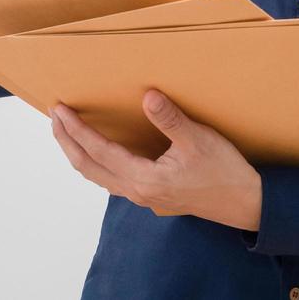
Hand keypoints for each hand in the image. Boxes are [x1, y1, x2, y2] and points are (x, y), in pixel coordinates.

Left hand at [50, 90, 261, 230]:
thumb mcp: (198, 140)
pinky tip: (101, 151)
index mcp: (144, 179)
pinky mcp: (152, 195)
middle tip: (54, 117)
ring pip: (99, 176)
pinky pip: (113, 179)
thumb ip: (170, 119)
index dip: (77, 130)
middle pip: (89, 168)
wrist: (244, 203)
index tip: (60, 110)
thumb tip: (147, 97)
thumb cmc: (223, 171)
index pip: (99, 151)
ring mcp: (143, 197)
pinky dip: (97, 163)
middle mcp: (138, 192)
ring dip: (80, 153)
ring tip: (68, 132)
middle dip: (68, 142)